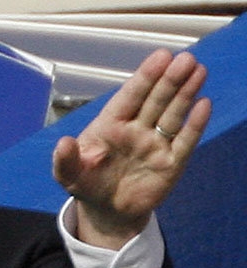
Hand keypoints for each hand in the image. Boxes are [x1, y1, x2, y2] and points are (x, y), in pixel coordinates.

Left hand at [52, 49, 210, 248]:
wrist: (106, 211)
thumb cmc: (86, 184)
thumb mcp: (68, 174)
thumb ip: (65, 159)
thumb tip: (64, 142)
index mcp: (110, 124)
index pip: (130, 96)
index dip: (145, 77)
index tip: (161, 56)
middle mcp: (136, 129)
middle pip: (155, 100)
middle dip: (169, 80)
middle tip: (185, 58)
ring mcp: (155, 144)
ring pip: (172, 114)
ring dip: (186, 94)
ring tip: (199, 70)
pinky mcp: (171, 164)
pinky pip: (184, 142)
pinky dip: (194, 124)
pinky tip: (203, 104)